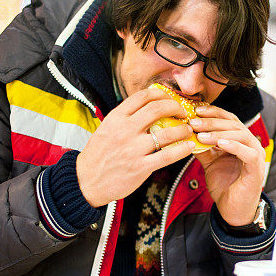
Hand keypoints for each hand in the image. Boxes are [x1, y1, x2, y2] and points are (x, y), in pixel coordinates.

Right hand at [76, 87, 195, 206]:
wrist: (86, 181)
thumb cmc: (98, 154)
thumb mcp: (107, 128)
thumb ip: (125, 117)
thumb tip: (148, 106)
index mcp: (116, 117)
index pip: (143, 96)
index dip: (162, 94)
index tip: (170, 99)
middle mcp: (125, 130)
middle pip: (158, 109)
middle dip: (176, 107)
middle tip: (183, 113)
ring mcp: (133, 149)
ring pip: (167, 132)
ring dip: (183, 129)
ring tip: (188, 130)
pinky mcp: (140, 167)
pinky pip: (167, 156)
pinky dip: (182, 150)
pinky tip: (189, 147)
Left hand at [190, 105, 265, 225]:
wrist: (233, 210)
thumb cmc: (225, 186)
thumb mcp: (210, 163)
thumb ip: (203, 147)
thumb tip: (187, 133)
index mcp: (240, 140)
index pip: (228, 119)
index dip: (213, 113)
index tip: (195, 110)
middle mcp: (250, 144)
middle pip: (233, 124)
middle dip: (212, 121)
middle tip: (193, 121)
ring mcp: (255, 155)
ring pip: (240, 135)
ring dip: (219, 133)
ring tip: (201, 134)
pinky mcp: (256, 168)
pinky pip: (247, 152)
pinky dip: (234, 145)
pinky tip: (220, 143)